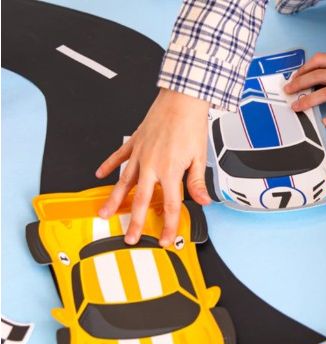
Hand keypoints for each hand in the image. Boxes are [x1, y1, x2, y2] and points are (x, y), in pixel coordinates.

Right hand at [95, 88, 210, 246]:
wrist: (181, 99)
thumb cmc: (191, 124)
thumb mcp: (199, 158)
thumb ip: (197, 183)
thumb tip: (203, 201)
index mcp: (170, 171)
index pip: (171, 206)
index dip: (169, 226)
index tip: (166, 240)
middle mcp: (152, 165)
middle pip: (142, 200)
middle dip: (135, 222)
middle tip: (129, 237)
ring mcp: (140, 154)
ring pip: (124, 182)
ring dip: (114, 200)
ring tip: (104, 213)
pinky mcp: (135, 142)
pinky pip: (119, 157)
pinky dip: (109, 166)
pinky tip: (101, 176)